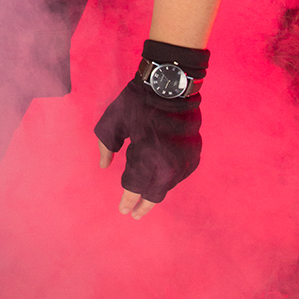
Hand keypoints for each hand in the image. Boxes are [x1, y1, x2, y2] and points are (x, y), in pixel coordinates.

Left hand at [95, 79, 201, 217]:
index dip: (127, 201)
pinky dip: (168, 180)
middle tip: (135, 214)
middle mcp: (168, 163)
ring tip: (145, 196)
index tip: (123, 211)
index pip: (134, 187)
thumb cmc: (138, 101)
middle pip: (154, 195)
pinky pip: (180, 176)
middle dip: (143, 206)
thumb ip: (106, 145)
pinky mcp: (194, 155)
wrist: (171, 84)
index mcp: (146, 155)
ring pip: (168, 186)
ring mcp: (184, 160)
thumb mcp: (113, 120)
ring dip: (156, 191)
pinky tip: (160, 180)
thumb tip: (104, 166)